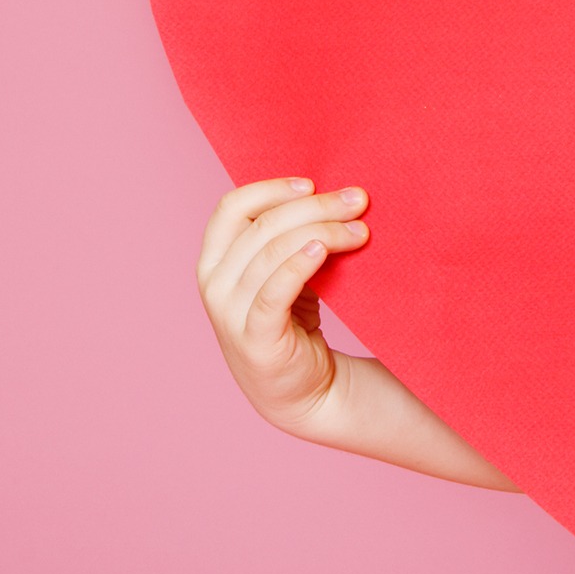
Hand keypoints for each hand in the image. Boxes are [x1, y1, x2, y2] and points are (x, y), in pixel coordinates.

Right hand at [196, 176, 372, 437]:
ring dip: (322, 231)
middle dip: (314, 207)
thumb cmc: (294, 321)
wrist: (303, 390)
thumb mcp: (283, 272)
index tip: (312, 183)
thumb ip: (288, 237)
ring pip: (272, 253)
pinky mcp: (254, 338)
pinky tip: (323, 249)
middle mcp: (214, 283)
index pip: (232, 207)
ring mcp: (229, 313)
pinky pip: (274, 291)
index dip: (271, 189)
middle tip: (358, 201)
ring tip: (361, 230)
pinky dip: (298, 264)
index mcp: (215, 260)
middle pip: (262, 226)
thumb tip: (335, 194)